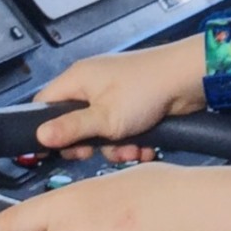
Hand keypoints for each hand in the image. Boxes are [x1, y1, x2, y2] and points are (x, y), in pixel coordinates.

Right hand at [31, 44, 203, 161]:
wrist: (189, 79)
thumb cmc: (147, 87)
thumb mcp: (105, 118)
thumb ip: (71, 129)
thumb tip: (41, 136)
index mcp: (78, 79)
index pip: (45, 104)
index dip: (47, 129)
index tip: (57, 149)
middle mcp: (93, 83)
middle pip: (75, 123)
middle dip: (89, 144)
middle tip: (96, 152)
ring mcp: (114, 93)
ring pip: (102, 131)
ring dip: (115, 146)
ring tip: (131, 148)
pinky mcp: (133, 103)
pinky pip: (122, 129)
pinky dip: (131, 140)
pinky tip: (144, 145)